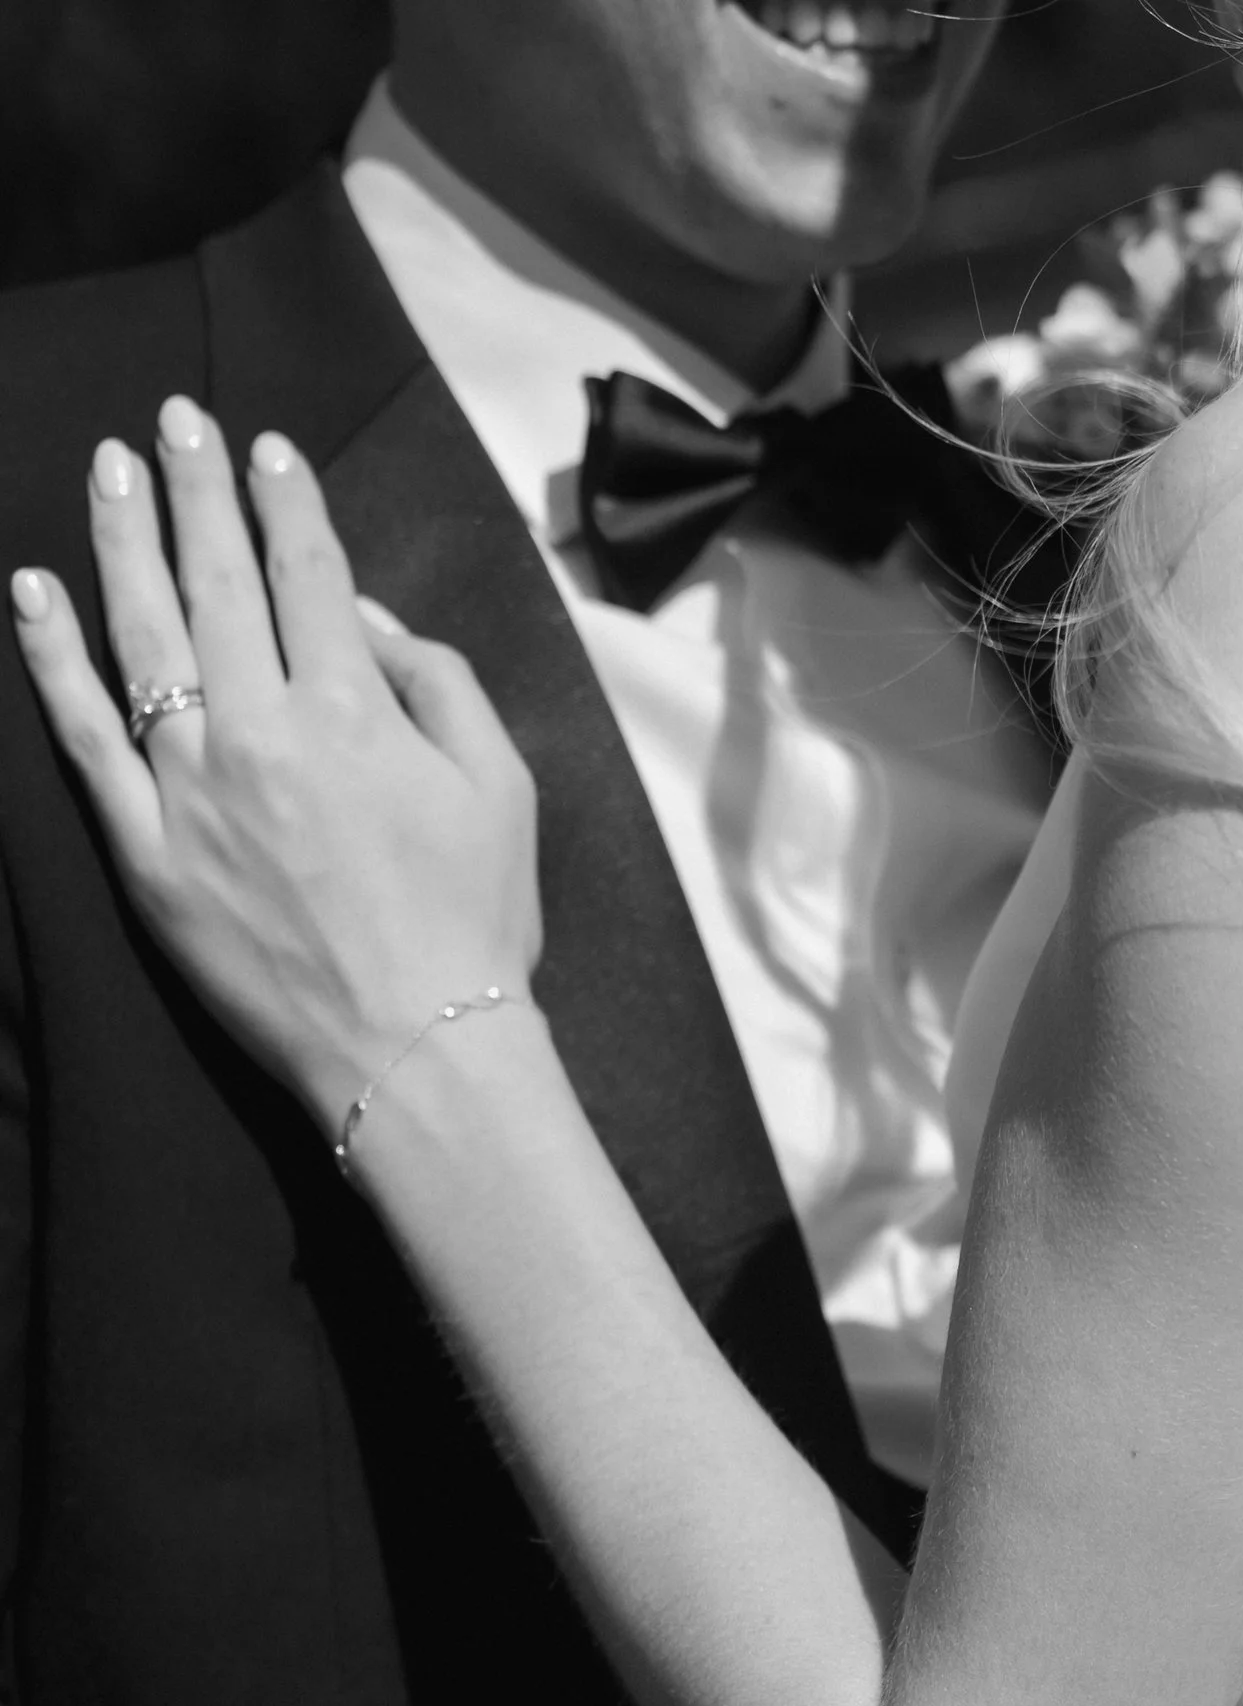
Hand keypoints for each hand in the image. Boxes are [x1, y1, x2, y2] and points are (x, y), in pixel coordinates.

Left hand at [9, 399, 538, 1131]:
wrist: (417, 1055)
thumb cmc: (475, 929)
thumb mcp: (502, 791)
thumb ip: (441, 685)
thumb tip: (368, 621)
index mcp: (354, 710)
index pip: (308, 571)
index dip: (285, 500)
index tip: (263, 449)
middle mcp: (262, 731)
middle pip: (217, 580)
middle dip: (194, 489)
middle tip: (174, 419)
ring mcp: (193, 790)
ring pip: (142, 636)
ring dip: (121, 540)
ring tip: (108, 469)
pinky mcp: (147, 852)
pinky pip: (84, 737)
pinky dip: (53, 658)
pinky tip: (33, 592)